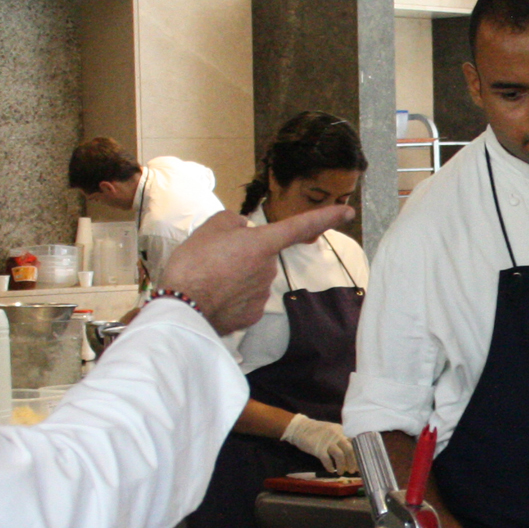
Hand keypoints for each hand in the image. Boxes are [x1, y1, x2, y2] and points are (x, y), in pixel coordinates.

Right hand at [153, 205, 352, 334]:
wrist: (181, 308)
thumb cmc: (194, 264)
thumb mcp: (209, 228)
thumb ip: (233, 221)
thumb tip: (243, 229)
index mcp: (262, 244)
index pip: (300, 226)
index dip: (325, 217)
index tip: (347, 211)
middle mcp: (268, 270)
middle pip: (261, 255)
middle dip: (243, 255)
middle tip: (213, 259)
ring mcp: (262, 295)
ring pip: (252, 278)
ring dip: (236, 276)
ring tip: (209, 279)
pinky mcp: (252, 316)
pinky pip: (246, 299)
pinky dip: (233, 297)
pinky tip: (214, 297)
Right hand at [281, 414, 356, 473]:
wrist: (300, 428)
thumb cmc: (317, 431)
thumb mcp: (332, 430)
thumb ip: (342, 438)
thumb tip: (352, 453)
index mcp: (342, 430)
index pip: (354, 443)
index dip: (358, 455)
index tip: (360, 464)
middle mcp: (336, 435)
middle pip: (350, 450)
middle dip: (352, 463)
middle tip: (352, 471)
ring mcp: (327, 441)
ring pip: (340, 456)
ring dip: (342, 466)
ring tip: (340, 472)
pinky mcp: (318, 448)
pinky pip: (327, 460)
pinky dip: (330, 467)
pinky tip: (331, 470)